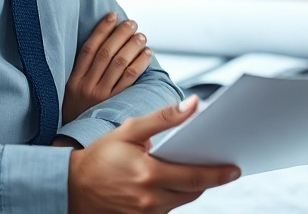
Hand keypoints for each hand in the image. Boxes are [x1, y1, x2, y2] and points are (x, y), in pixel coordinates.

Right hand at [64, 12, 152, 123]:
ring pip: (119, 63)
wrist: (72, 145)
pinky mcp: (113, 104)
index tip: (113, 16)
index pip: (89, 48)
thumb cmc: (76, 113)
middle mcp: (86, 85)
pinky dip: (139, 64)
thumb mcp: (71, 92)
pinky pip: (129, 80)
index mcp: (74, 79)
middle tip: (132, 24)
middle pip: (106, 52)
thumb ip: (84, 72)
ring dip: (132, 46)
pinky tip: (146, 54)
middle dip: (121, 34)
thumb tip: (105, 46)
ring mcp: (100, 96)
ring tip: (141, 36)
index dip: (102, 29)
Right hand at [68, 96, 240, 213]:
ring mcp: (146, 213)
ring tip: (199, 168)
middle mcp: (150, 199)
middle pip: (193, 191)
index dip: (218, 174)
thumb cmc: (101, 155)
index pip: (194, 177)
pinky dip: (175, 194)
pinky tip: (175, 180)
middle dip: (209, 179)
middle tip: (224, 165)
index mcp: (149, 174)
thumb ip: (163, 118)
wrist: (72, 187)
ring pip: (182, 201)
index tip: (235, 169)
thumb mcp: (129, 131)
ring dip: (192, 186)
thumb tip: (194, 105)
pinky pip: (168, 208)